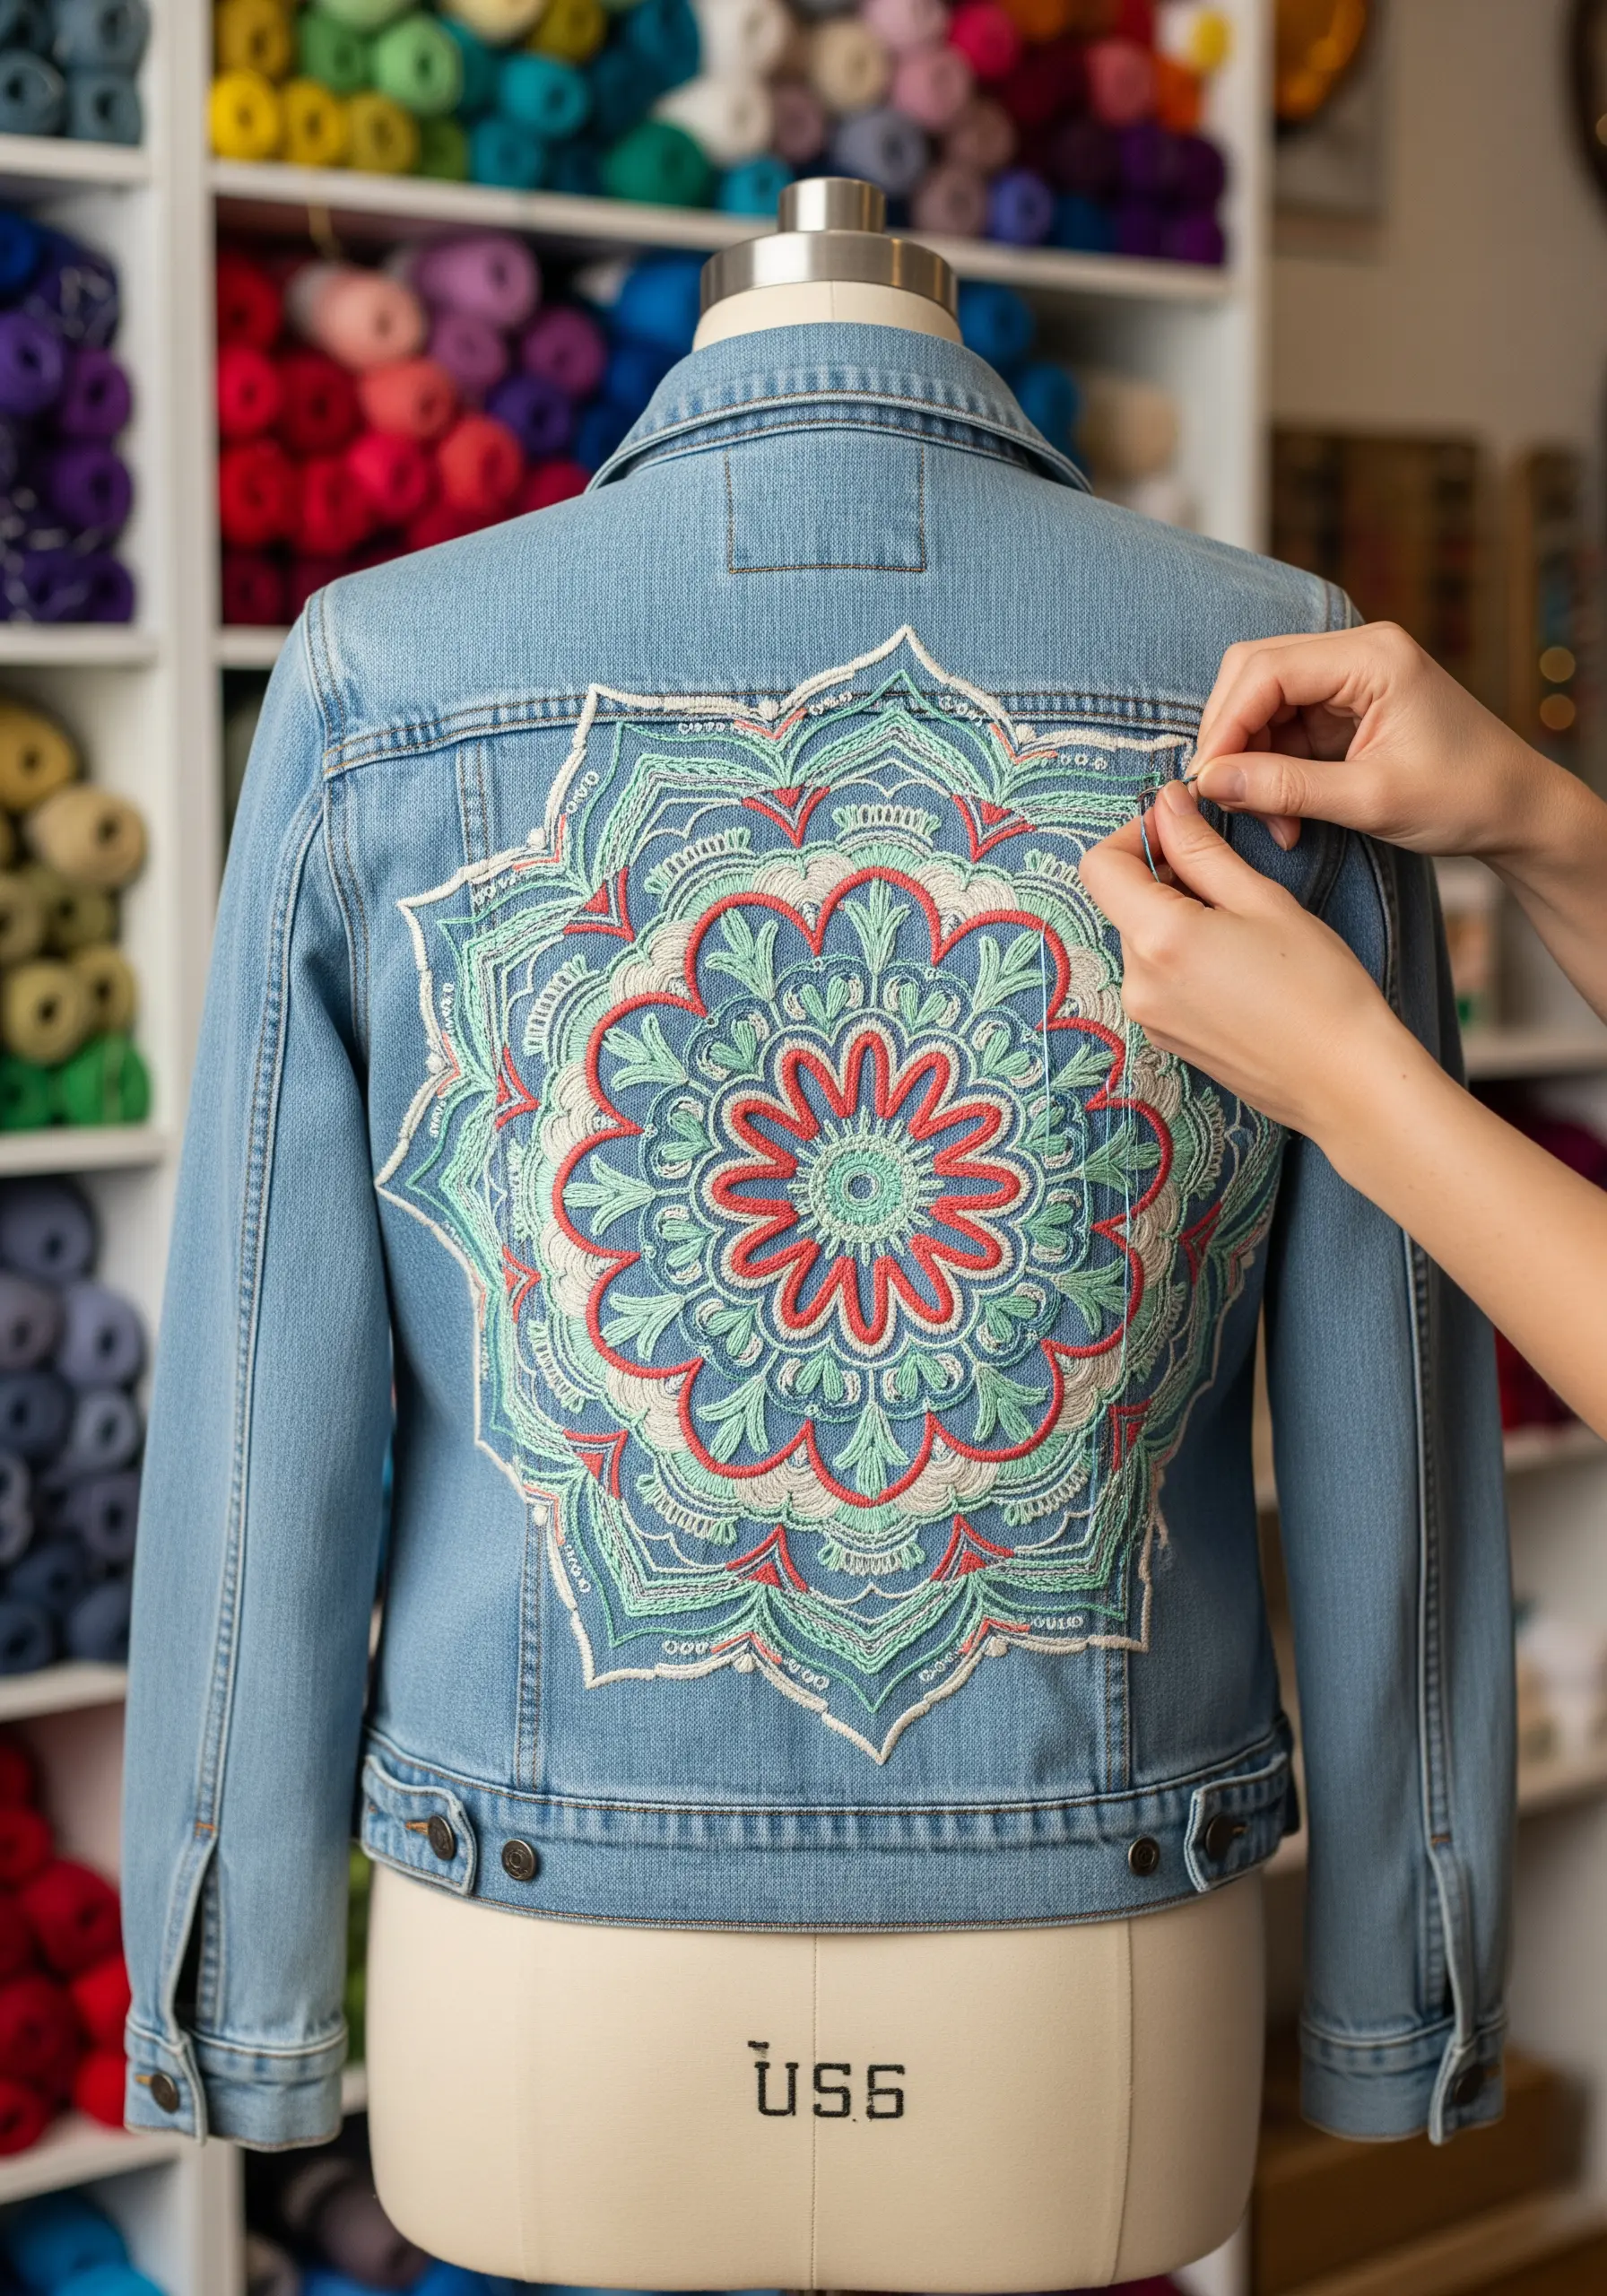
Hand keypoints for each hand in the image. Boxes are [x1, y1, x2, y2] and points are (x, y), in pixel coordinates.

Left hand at [1079, 780, 1409, 1139]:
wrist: (1344, 1081)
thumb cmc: (1320, 988)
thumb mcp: (1262, 901)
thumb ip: (1202, 850)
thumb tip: (1167, 804)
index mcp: (1158, 939)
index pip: (1100, 866)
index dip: (1136, 835)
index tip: (1180, 828)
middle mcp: (1138, 983)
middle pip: (1122, 903)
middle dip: (1166, 878)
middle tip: (1230, 880)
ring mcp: (1148, 1016)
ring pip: (1142, 939)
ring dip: (1177, 918)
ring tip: (1243, 930)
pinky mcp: (1164, 1037)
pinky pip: (1157, 977)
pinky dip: (1184, 955)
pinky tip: (1238, 966)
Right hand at [1188, 621, 1606, 1027]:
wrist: (1516, 810)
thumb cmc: (1463, 798)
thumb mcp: (1369, 800)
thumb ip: (1284, 788)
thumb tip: (1210, 782)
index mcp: (1371, 657)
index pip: (1266, 670)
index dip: (1225, 724)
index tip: (1207, 781)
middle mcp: (1357, 652)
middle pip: (1255, 674)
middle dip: (1232, 738)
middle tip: (1228, 798)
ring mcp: (1350, 677)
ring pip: (1263, 703)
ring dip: (1252, 762)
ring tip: (1270, 820)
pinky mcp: (1346, 706)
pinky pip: (1285, 726)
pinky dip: (1273, 769)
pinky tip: (1285, 813)